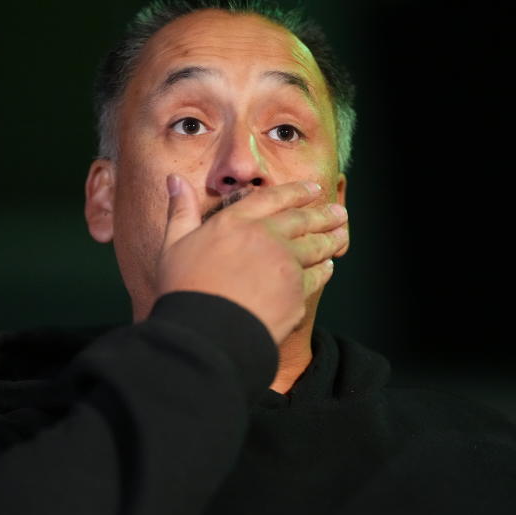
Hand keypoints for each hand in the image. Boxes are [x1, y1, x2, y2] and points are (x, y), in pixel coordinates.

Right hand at [156, 174, 348, 343]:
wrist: (205, 335)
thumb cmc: (184, 291)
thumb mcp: (173, 245)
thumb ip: (180, 210)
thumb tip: (174, 179)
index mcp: (236, 222)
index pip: (272, 198)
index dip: (296, 191)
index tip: (312, 189)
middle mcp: (265, 237)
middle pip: (302, 220)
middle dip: (323, 214)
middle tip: (338, 211)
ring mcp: (286, 264)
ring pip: (316, 246)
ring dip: (332, 238)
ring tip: (342, 234)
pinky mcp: (297, 292)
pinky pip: (317, 276)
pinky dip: (325, 269)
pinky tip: (328, 267)